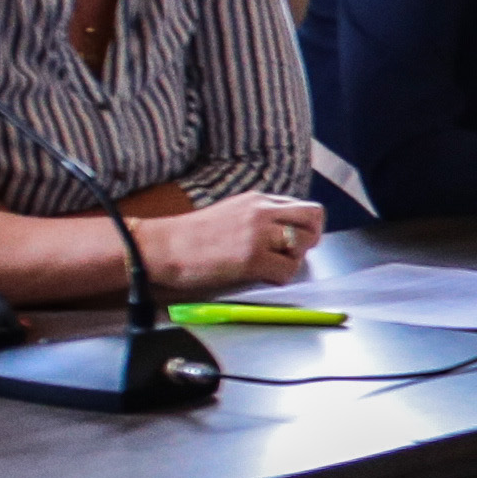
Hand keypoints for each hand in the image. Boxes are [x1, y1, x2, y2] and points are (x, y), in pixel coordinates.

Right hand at [133, 193, 324, 291]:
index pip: (303, 207)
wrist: (162, 247)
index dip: (304, 227)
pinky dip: (280, 278)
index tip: (291, 240)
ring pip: (304, 244)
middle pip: (314, 218)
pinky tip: (261, 277)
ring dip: (293, 259)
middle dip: (310, 238)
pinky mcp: (252, 259)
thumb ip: (260, 218)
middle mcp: (261, 212)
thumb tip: (287, 233)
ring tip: (270, 265)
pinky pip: (287, 271)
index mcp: (257, 200)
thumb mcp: (231, 213)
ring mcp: (258, 234)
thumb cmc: (192, 236)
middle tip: (291, 253)